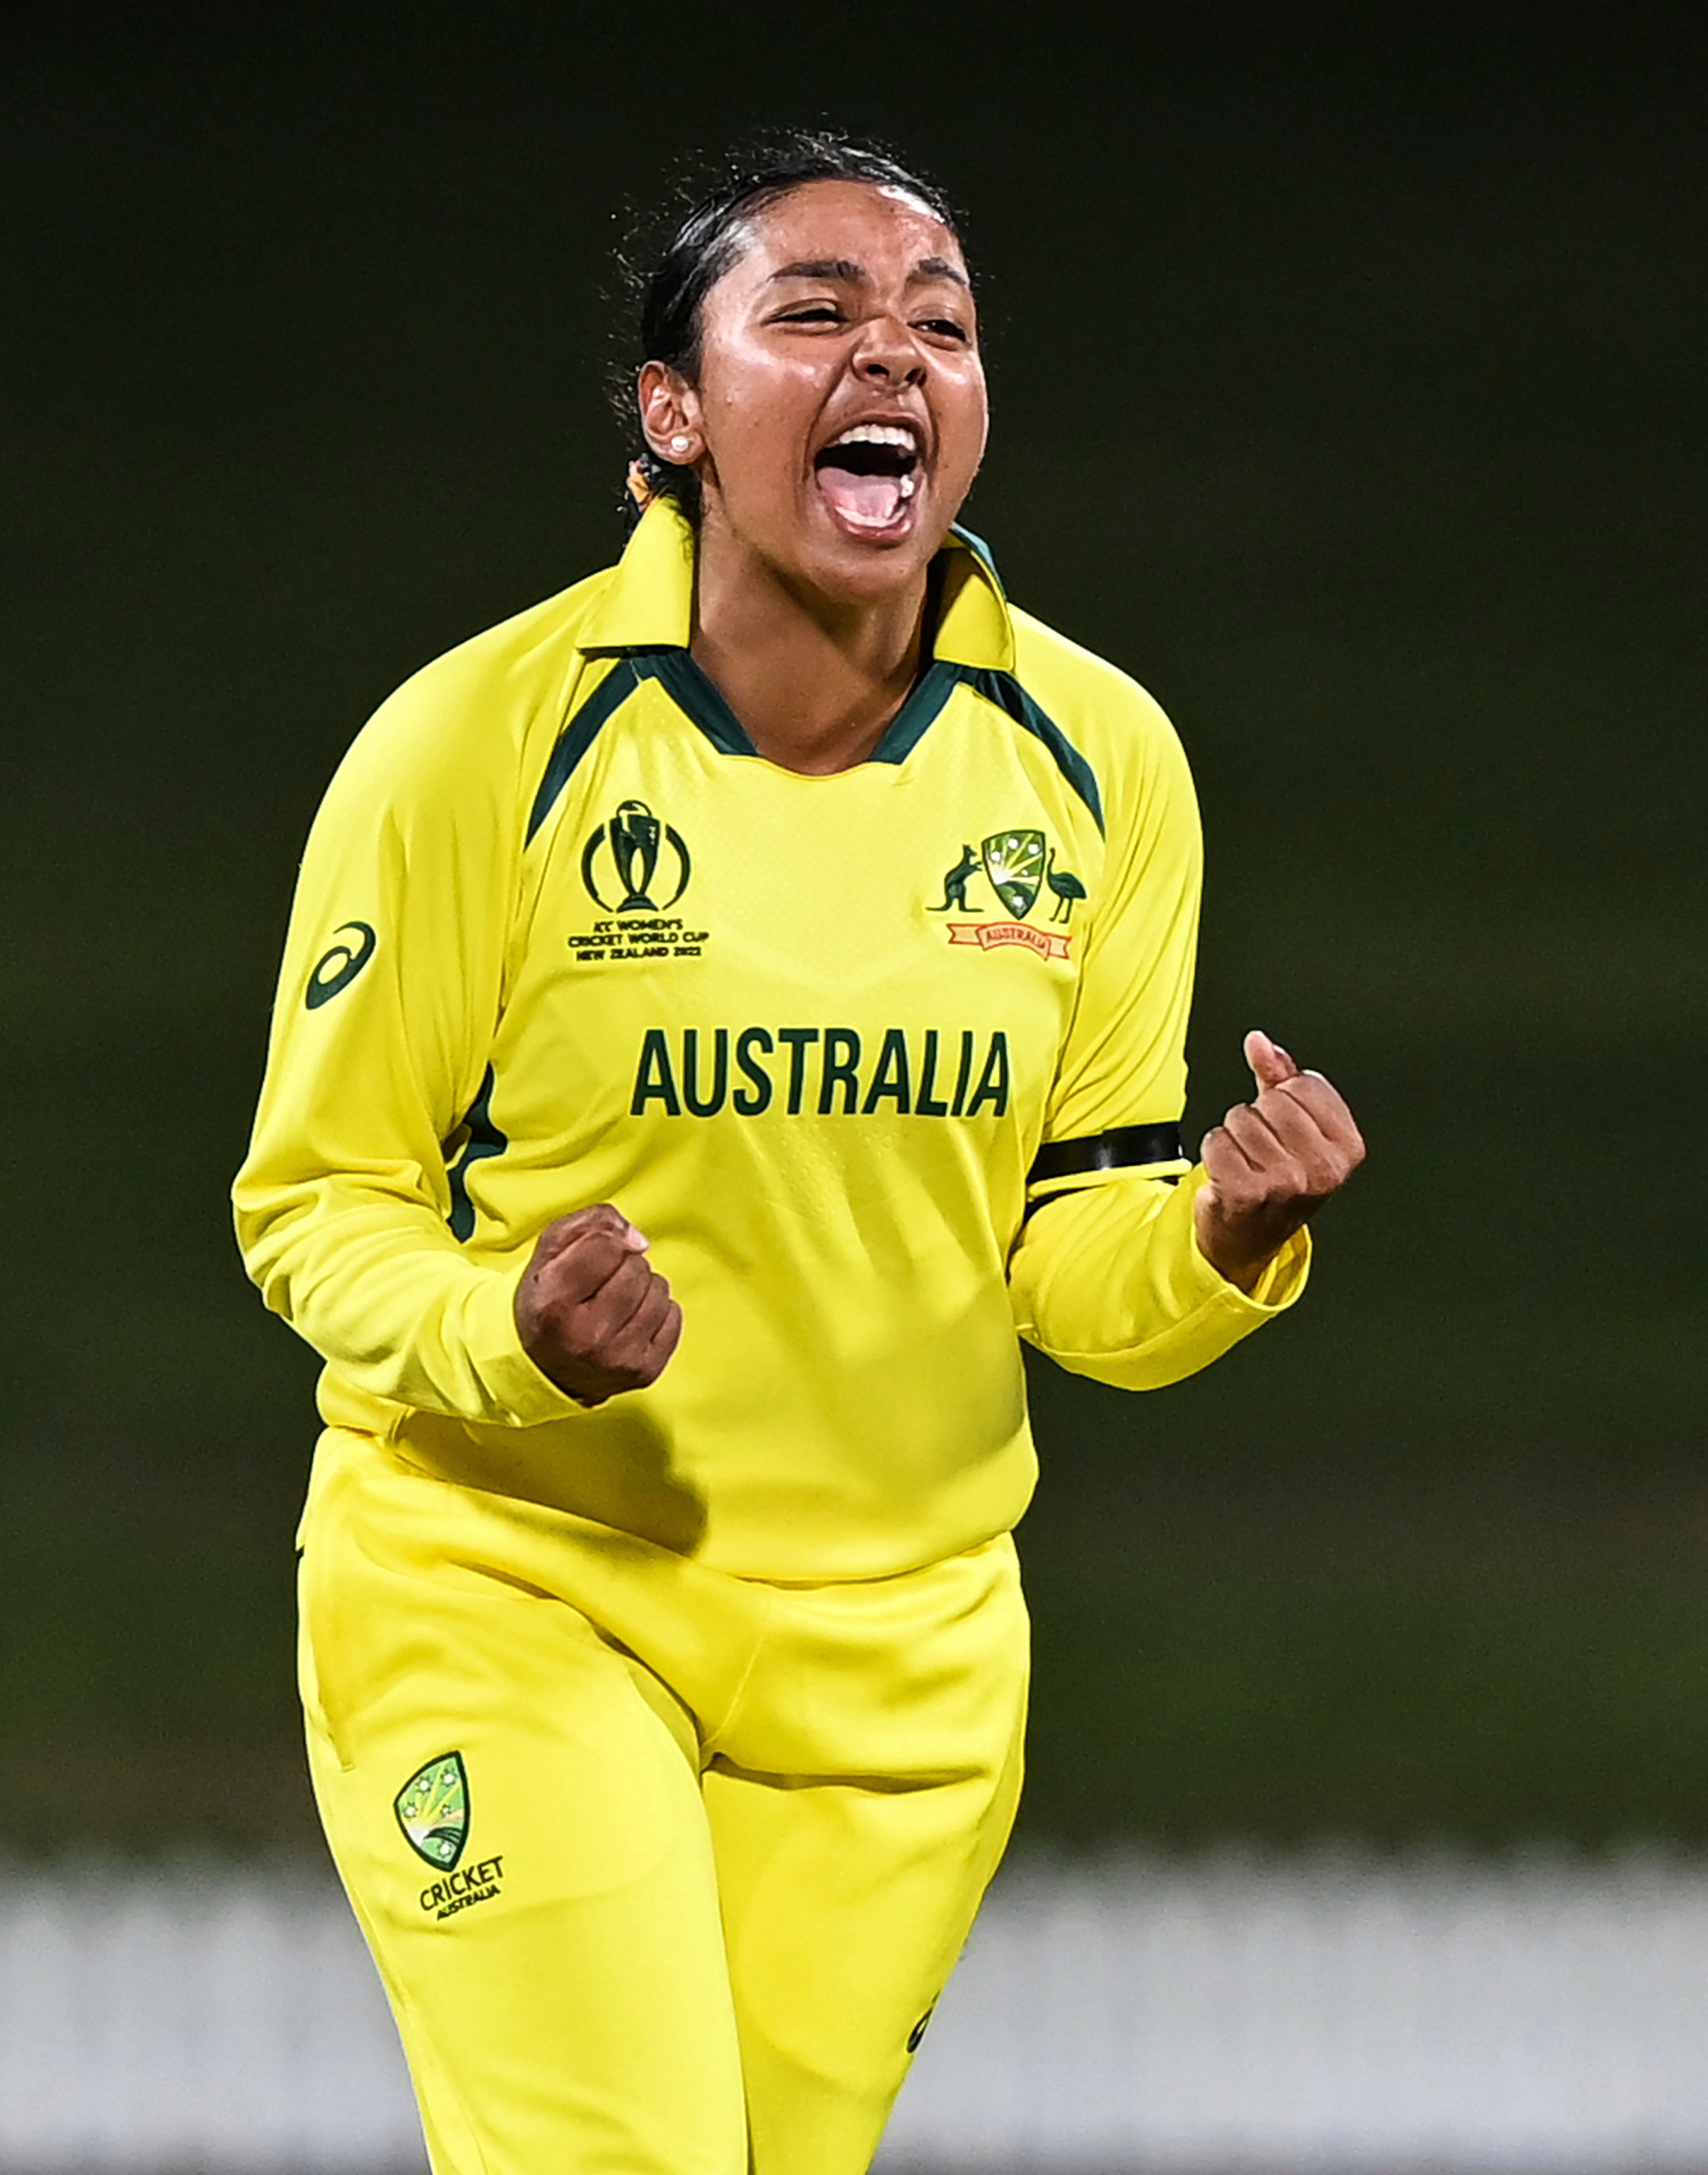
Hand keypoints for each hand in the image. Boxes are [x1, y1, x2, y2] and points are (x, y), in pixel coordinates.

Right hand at [514, 1204, 681, 1406]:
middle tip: (604, 1283)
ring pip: (658, 1290)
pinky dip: (659, 1311)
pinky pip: (673, 1316)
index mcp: (552, 1303)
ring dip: (644, 1286)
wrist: (547, 1369)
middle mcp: (586, 1337)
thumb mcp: (551, 1252)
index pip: (605, 1246)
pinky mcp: (644, 1372)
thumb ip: (592, 1222)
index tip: (595, 1256)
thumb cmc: (550, 1300)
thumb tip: (639, 1239)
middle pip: (635, 1268)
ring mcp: (618, 1358)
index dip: (605, 1242)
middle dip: (625, 1264)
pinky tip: (633, 1319)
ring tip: (618, 1301)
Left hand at [1194, 1031, 1365, 1293]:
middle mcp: (1323, 1168)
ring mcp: (1286, 1183)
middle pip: (1273, 1101)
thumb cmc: (1276, 1175)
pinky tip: (1228, 1173)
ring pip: (1241, 1119)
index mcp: (1347, 1148)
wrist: (1248, 1236)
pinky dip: (1215, 1153)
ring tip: (1247, 1163)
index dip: (1285, 1096)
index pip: (1304, 1084)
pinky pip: (1216, 1141)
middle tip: (1264, 1149)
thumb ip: (1279, 1076)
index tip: (1287, 1126)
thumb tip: (1259, 1041)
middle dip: (1259, 1116)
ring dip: (1235, 1136)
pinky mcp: (1247, 1193)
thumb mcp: (1293, 1124)